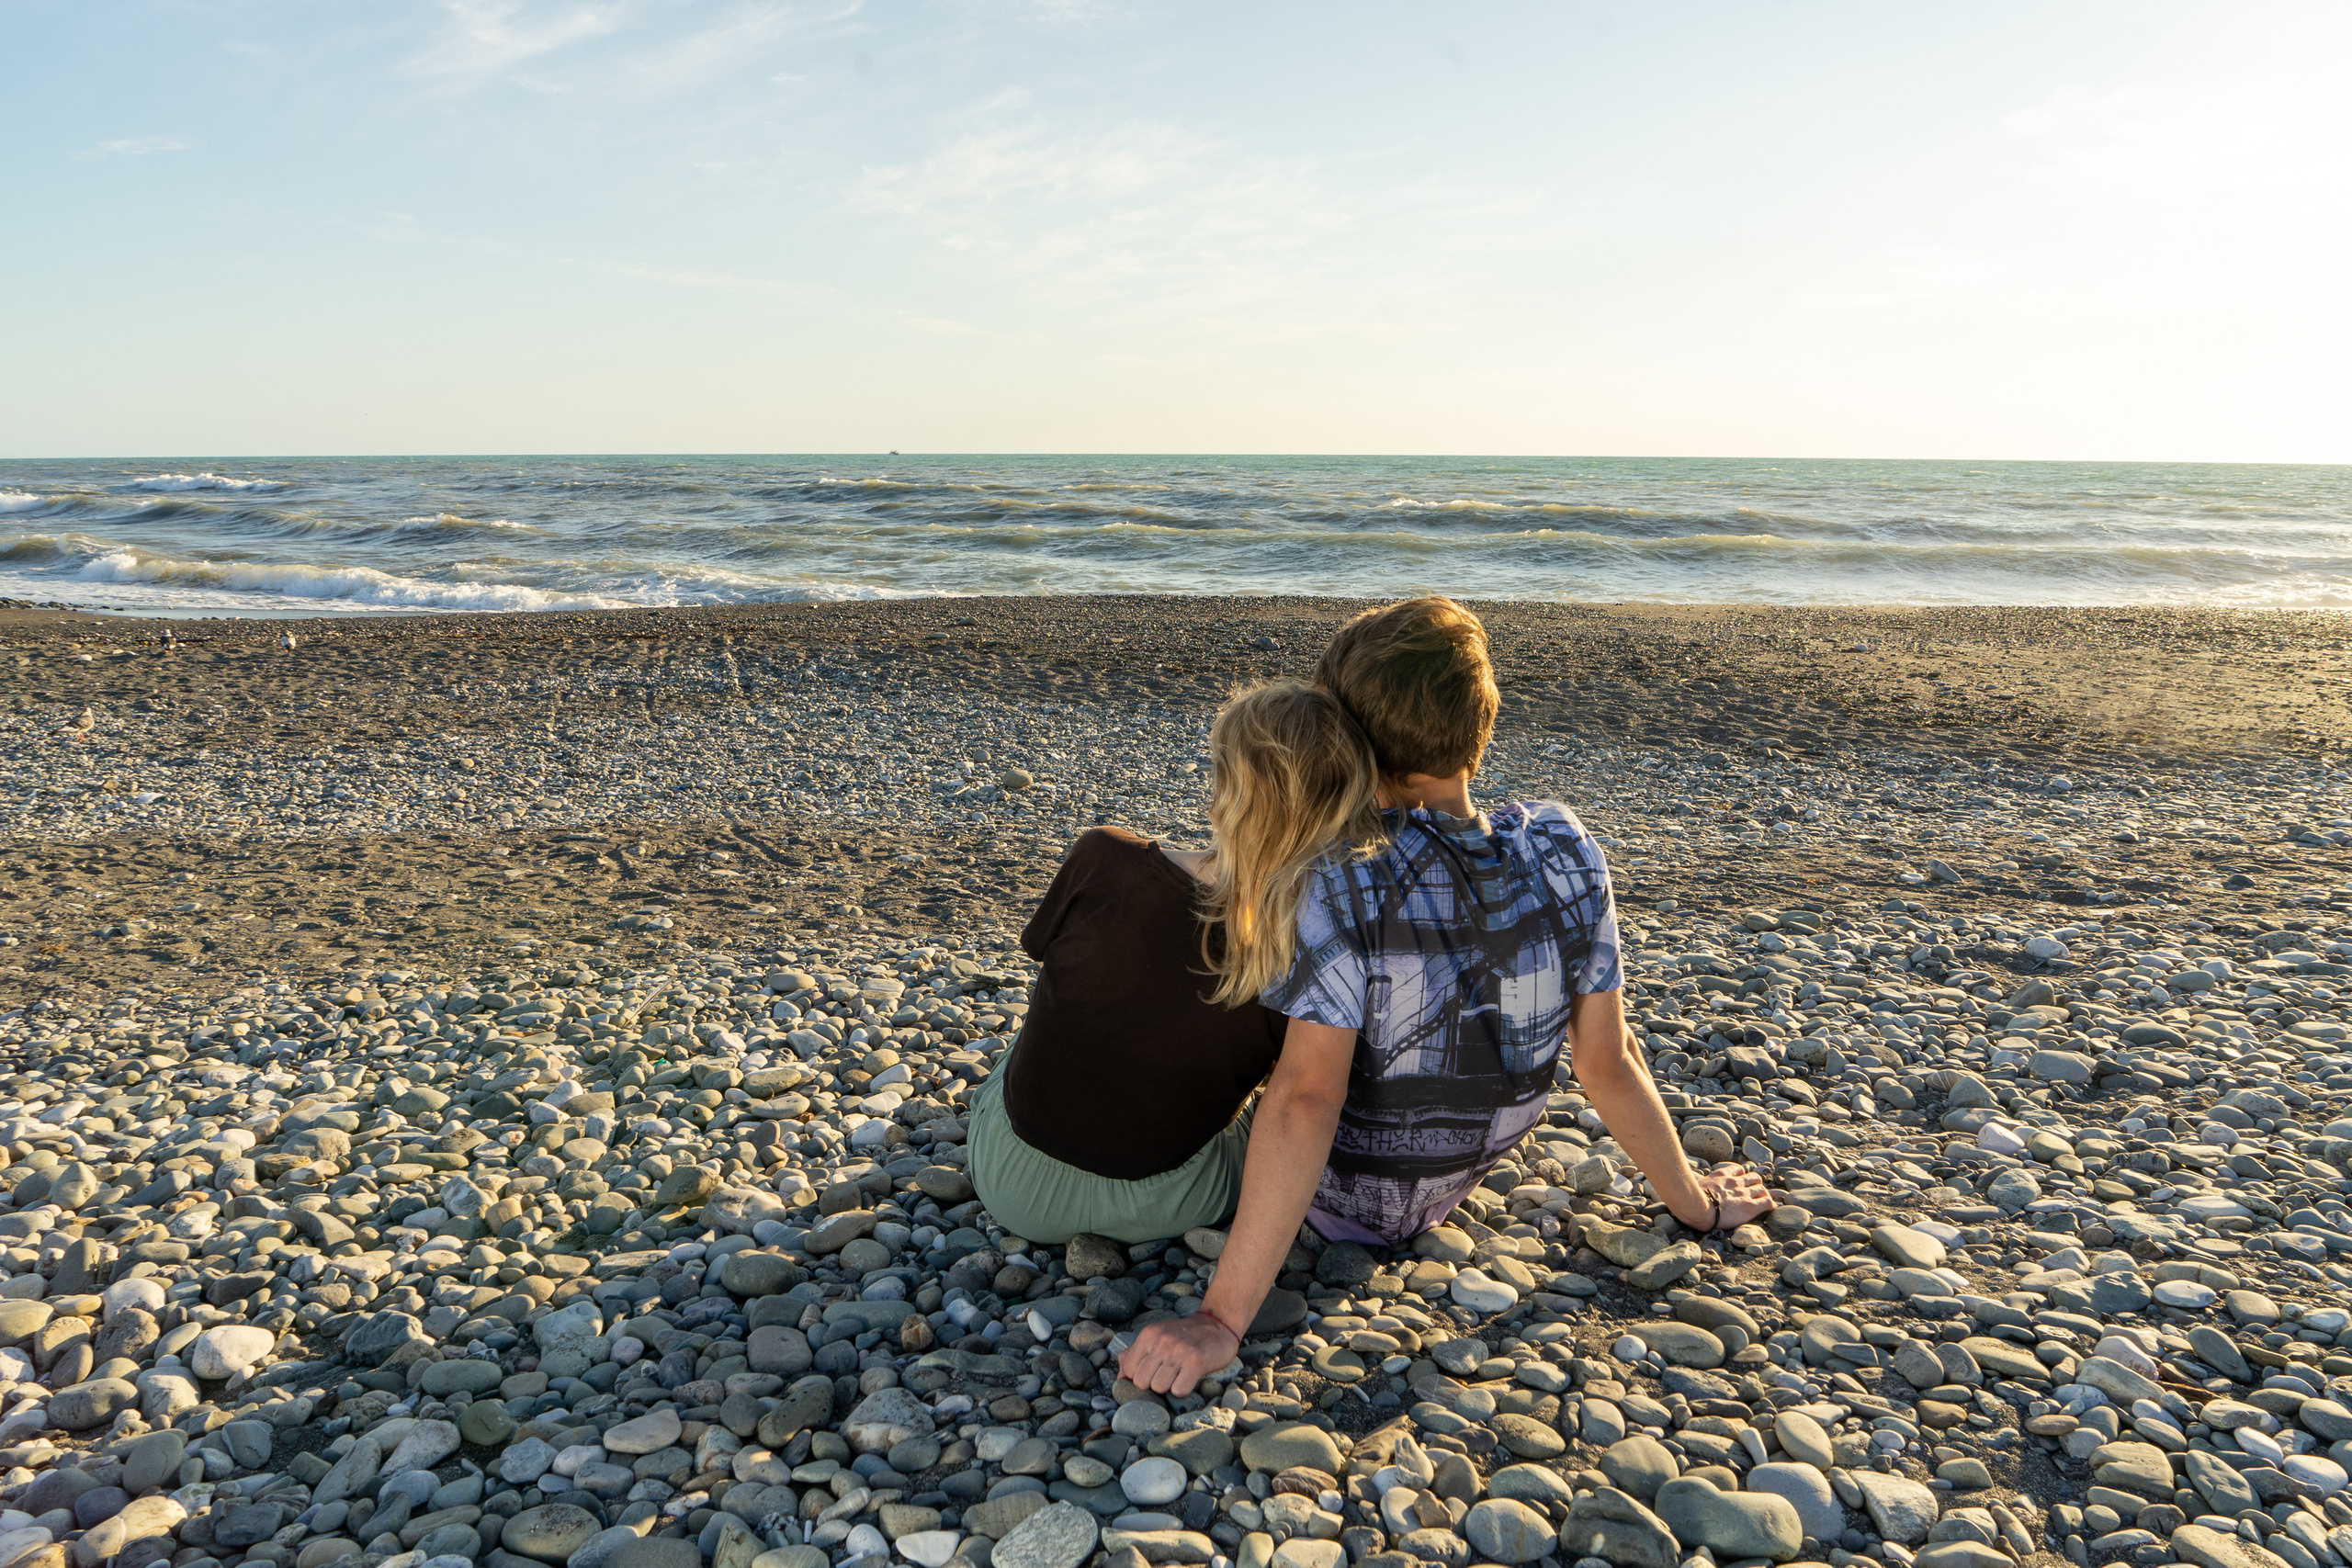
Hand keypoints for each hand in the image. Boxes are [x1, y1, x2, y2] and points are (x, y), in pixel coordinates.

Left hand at [1117, 1312, 1239, 1395]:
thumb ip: (1134, 1354)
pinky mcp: (1196, 1361)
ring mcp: (1179, 1351)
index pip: (1129, 1371)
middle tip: (1167, 1374)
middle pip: (1142, 1382)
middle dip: (1153, 1384)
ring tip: (1179, 1374)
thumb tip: (1120, 1376)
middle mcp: (1161, 1341)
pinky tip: (1189, 1377)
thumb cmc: (1183, 1336)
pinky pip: (1179, 1390)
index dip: (1140, 1377)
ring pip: (1159, 1388)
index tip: (1153, 1371)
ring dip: (1169, 1386)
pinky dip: (1184, 1388)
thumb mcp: (1155, 1337)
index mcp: (1148, 1335)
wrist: (1217, 1325)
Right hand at [1669, 1166, 1775, 1230]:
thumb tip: (1680, 1184)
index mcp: (1722, 1175)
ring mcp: (1744, 1193)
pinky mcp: (1750, 1206)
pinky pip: (1767, 1201)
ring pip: (1762, 1187)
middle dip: (1755, 1183)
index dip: (1742, 1176)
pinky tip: (1771, 1207)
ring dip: (1763, 1193)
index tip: (1742, 1181)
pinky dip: (1770, 1203)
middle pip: (1753, 1177)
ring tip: (1764, 1199)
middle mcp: (1735, 1181)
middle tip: (1755, 1191)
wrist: (1698, 1207)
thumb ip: (1695, 1184)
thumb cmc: (1691, 1199)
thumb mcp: (1693, 1185)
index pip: (1738, 1170)